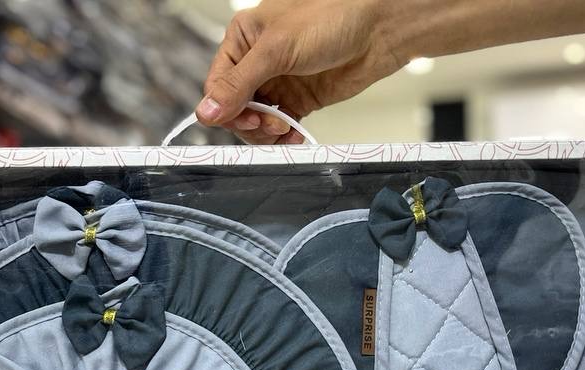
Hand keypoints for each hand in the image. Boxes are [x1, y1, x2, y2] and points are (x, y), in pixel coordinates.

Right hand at [195, 0, 403, 143]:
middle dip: (248, 122)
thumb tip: (206, 112)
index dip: (226, 108)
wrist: (377, 29)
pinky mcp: (299, 100)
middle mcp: (257, 62)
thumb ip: (239, 84)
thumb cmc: (330, 17)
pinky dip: (283, 137)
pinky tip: (293, 136)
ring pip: (256, 122)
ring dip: (265, 134)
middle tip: (268, 125)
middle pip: (234, 108)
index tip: (246, 120)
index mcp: (243, 39)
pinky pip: (280, 127)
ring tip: (282, 130)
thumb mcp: (276, 49)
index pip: (217, 85)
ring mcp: (278, 82)